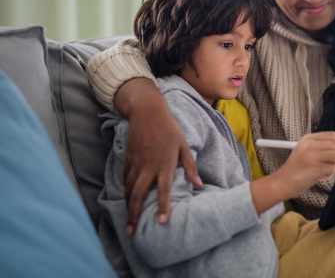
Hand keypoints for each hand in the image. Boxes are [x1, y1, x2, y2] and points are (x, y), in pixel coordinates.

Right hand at [115, 78, 201, 233]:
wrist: (147, 112)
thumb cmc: (169, 129)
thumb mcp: (183, 145)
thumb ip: (190, 166)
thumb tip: (198, 184)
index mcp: (165, 163)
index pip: (164, 189)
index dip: (164, 206)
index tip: (163, 222)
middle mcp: (149, 166)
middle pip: (139, 194)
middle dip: (135, 214)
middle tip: (132, 231)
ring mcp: (136, 163)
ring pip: (129, 189)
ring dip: (128, 206)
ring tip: (129, 222)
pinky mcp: (128, 159)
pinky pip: (125, 179)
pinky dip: (125, 191)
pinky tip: (127, 200)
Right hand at [277, 132, 334, 198]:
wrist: (283, 181)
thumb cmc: (296, 169)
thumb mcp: (306, 152)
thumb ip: (322, 148)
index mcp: (308, 139)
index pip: (331, 134)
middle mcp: (310, 145)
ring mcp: (312, 155)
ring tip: (325, 169)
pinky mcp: (315, 167)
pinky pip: (333, 168)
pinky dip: (330, 173)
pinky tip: (320, 175)